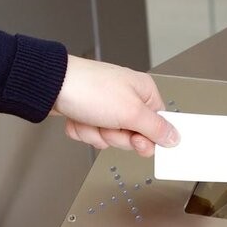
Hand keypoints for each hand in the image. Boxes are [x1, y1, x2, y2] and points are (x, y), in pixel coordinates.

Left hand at [52, 55, 178, 156]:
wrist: (51, 86)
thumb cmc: (89, 88)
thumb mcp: (131, 112)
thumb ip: (156, 128)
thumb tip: (175, 137)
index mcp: (144, 92)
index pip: (158, 125)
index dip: (148, 138)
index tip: (138, 140)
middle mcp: (127, 98)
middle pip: (133, 136)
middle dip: (116, 135)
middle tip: (109, 123)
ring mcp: (106, 106)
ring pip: (110, 138)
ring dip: (96, 133)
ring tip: (90, 117)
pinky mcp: (88, 114)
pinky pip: (91, 135)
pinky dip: (83, 131)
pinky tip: (78, 117)